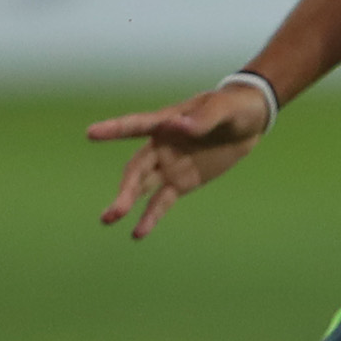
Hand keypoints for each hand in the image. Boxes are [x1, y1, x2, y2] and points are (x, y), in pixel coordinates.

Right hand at [89, 83, 273, 239]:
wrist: (249, 122)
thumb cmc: (233, 106)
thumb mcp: (224, 108)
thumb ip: (203, 118)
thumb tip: (179, 126)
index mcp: (166, 122)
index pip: (135, 126)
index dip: (114, 129)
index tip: (91, 133)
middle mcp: (160, 146)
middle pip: (137, 168)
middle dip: (125, 188)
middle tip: (114, 211)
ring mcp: (168, 166)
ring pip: (142, 187)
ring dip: (127, 203)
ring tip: (110, 219)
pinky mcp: (181, 183)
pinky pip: (162, 202)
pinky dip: (150, 217)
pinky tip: (137, 233)